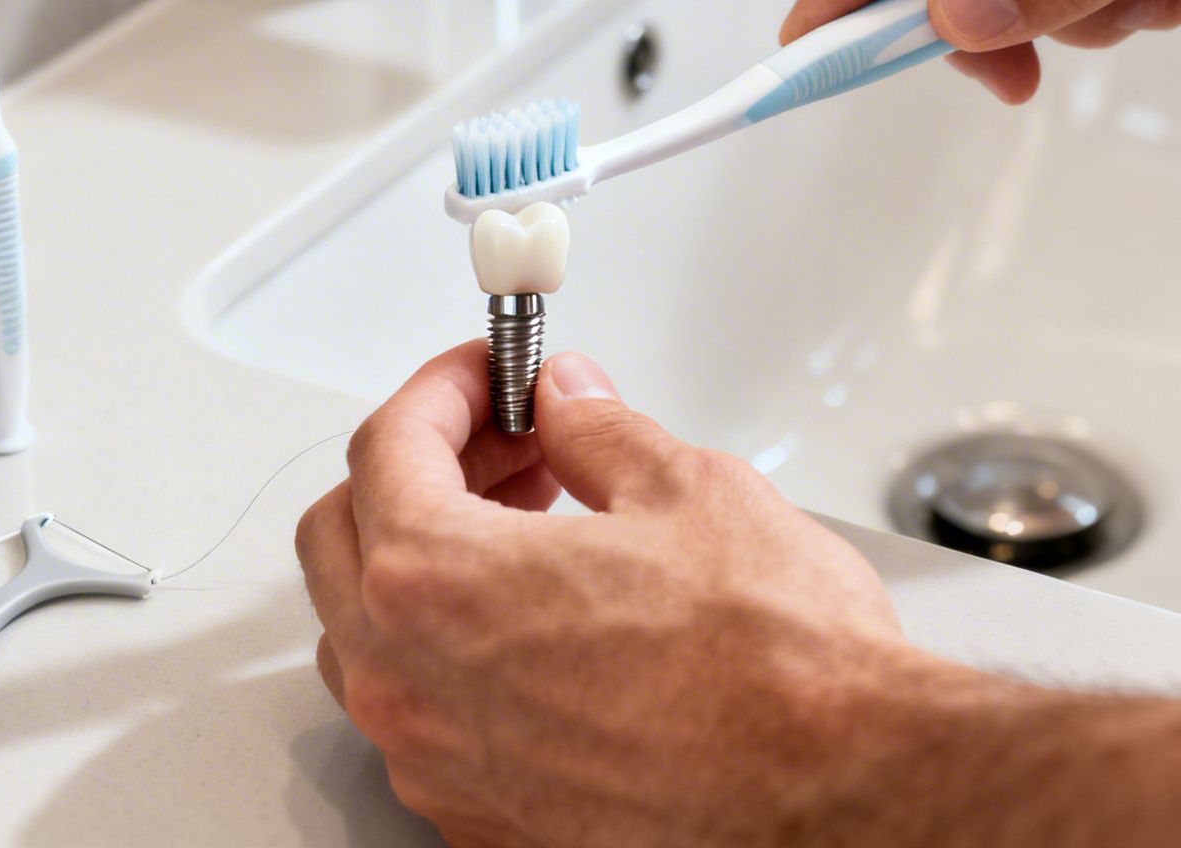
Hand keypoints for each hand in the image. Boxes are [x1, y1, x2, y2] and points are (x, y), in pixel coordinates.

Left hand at [296, 342, 924, 846]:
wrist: (834, 798)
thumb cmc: (774, 670)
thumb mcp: (688, 491)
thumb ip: (598, 433)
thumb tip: (569, 405)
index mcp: (437, 579)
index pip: (385, 447)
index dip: (443, 389)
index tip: (488, 376)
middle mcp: (410, 683)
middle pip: (345, 538)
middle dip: (420, 470)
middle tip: (509, 443)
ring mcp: (436, 762)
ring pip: (372, 637)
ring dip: (428, 566)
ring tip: (533, 533)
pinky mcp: (479, 819)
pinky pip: (426, 717)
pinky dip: (458, 655)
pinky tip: (546, 627)